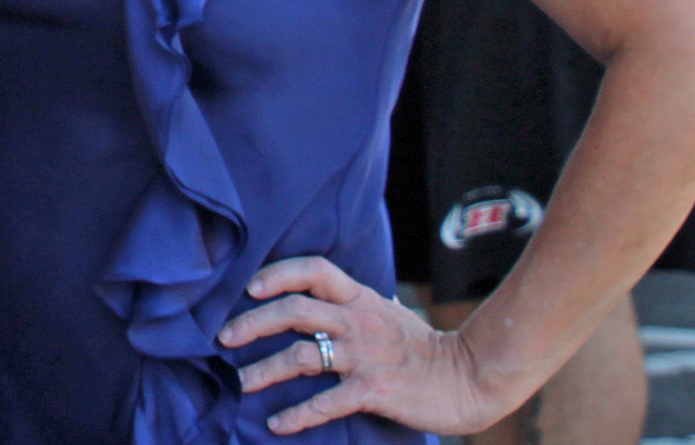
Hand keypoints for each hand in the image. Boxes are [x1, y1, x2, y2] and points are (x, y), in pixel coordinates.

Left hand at [218, 257, 504, 437]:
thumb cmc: (422, 347)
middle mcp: (358, 321)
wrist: (470, 377)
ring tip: (239, 383)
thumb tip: (312, 297)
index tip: (249, 287)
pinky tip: (276, 424)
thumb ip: (350, 305)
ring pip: (302, 357)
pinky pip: (326, 402)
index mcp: (360, 298)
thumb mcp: (385, 312)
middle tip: (224, 338)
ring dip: (264, 370)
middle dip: (252, 323)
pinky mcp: (374, 392)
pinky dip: (297, 414)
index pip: (312, 270)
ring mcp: (365, 356)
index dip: (278, 273)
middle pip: (293, 310)